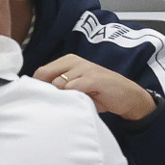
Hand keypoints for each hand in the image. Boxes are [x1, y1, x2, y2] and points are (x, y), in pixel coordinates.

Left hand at [33, 54, 156, 120]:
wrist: (127, 96)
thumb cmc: (98, 93)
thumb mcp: (75, 88)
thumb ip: (59, 87)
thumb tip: (37, 94)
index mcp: (67, 61)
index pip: (41, 71)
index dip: (37, 86)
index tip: (39, 98)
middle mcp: (74, 62)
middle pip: (45, 74)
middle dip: (45, 90)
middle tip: (52, 103)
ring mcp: (84, 68)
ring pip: (58, 83)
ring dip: (60, 96)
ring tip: (69, 103)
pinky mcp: (93, 78)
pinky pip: (73, 87)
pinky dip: (71, 96)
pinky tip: (77, 102)